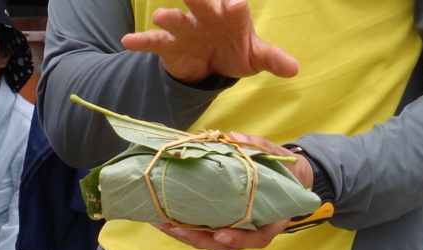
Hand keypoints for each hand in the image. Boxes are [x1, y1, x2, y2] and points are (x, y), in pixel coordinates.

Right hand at [122, 0, 297, 83]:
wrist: (210, 64)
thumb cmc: (235, 51)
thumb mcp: (255, 56)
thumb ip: (272, 59)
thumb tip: (294, 69)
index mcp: (231, 13)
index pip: (234, 5)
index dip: (233, 4)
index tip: (236, 6)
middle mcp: (207, 16)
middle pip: (203, 3)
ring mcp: (186, 29)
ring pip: (177, 20)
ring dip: (169, 18)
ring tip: (161, 17)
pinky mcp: (169, 45)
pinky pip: (154, 42)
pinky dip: (141, 41)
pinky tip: (128, 41)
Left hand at [153, 133, 309, 249]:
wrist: (288, 180)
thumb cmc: (283, 172)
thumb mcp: (275, 157)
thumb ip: (258, 148)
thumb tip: (232, 136)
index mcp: (271, 221)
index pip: (257, 238)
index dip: (239, 239)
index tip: (221, 235)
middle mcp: (250, 231)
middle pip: (223, 245)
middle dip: (197, 239)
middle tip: (175, 229)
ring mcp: (233, 231)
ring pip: (208, 241)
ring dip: (183, 235)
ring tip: (161, 223)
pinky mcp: (219, 225)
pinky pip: (201, 232)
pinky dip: (182, 227)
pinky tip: (162, 218)